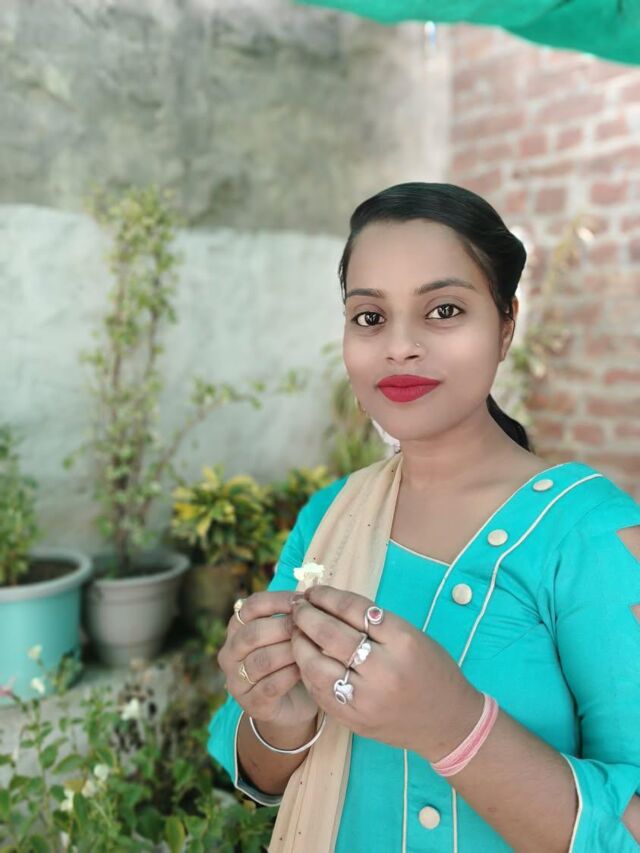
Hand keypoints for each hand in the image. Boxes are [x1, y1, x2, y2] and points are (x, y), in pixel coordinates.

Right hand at [217, 590, 318, 729]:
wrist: (293, 705)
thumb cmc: (290, 661)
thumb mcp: (287, 635)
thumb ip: (291, 617)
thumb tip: (308, 600)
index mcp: (237, 629)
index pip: (251, 606)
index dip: (278, 600)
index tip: (303, 601)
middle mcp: (230, 653)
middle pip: (252, 633)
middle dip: (284, 627)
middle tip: (309, 627)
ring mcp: (236, 680)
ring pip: (261, 660)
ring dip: (289, 652)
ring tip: (310, 648)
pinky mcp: (250, 703)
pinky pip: (270, 685)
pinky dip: (290, 675)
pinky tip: (305, 669)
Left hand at [290, 585, 481, 757]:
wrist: (448, 722)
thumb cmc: (432, 670)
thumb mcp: (412, 635)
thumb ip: (374, 621)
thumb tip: (330, 602)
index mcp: (402, 641)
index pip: (353, 609)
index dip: (327, 596)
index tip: (314, 591)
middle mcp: (383, 669)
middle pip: (330, 634)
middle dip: (307, 615)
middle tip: (298, 605)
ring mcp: (366, 698)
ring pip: (316, 664)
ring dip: (300, 643)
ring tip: (296, 630)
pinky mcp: (355, 719)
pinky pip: (319, 690)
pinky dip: (308, 670)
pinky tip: (305, 658)